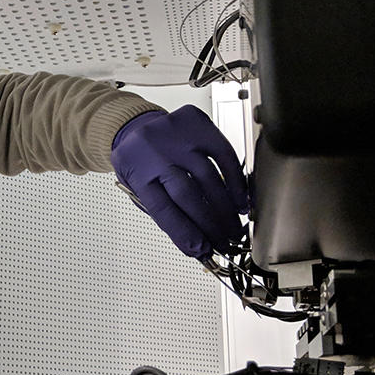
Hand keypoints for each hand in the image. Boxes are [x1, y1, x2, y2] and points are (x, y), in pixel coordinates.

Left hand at [110, 106, 248, 258]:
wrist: (136, 126)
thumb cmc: (138, 160)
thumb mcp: (136, 188)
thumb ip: (164, 214)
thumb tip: (195, 244)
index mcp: (136, 171)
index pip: (162, 209)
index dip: (184, 232)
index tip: (200, 249)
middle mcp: (156, 152)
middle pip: (188, 195)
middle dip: (209, 225)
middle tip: (222, 243)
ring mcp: (178, 136)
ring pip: (210, 177)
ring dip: (225, 208)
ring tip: (232, 228)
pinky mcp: (198, 125)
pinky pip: (225, 154)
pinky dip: (236, 181)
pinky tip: (238, 199)